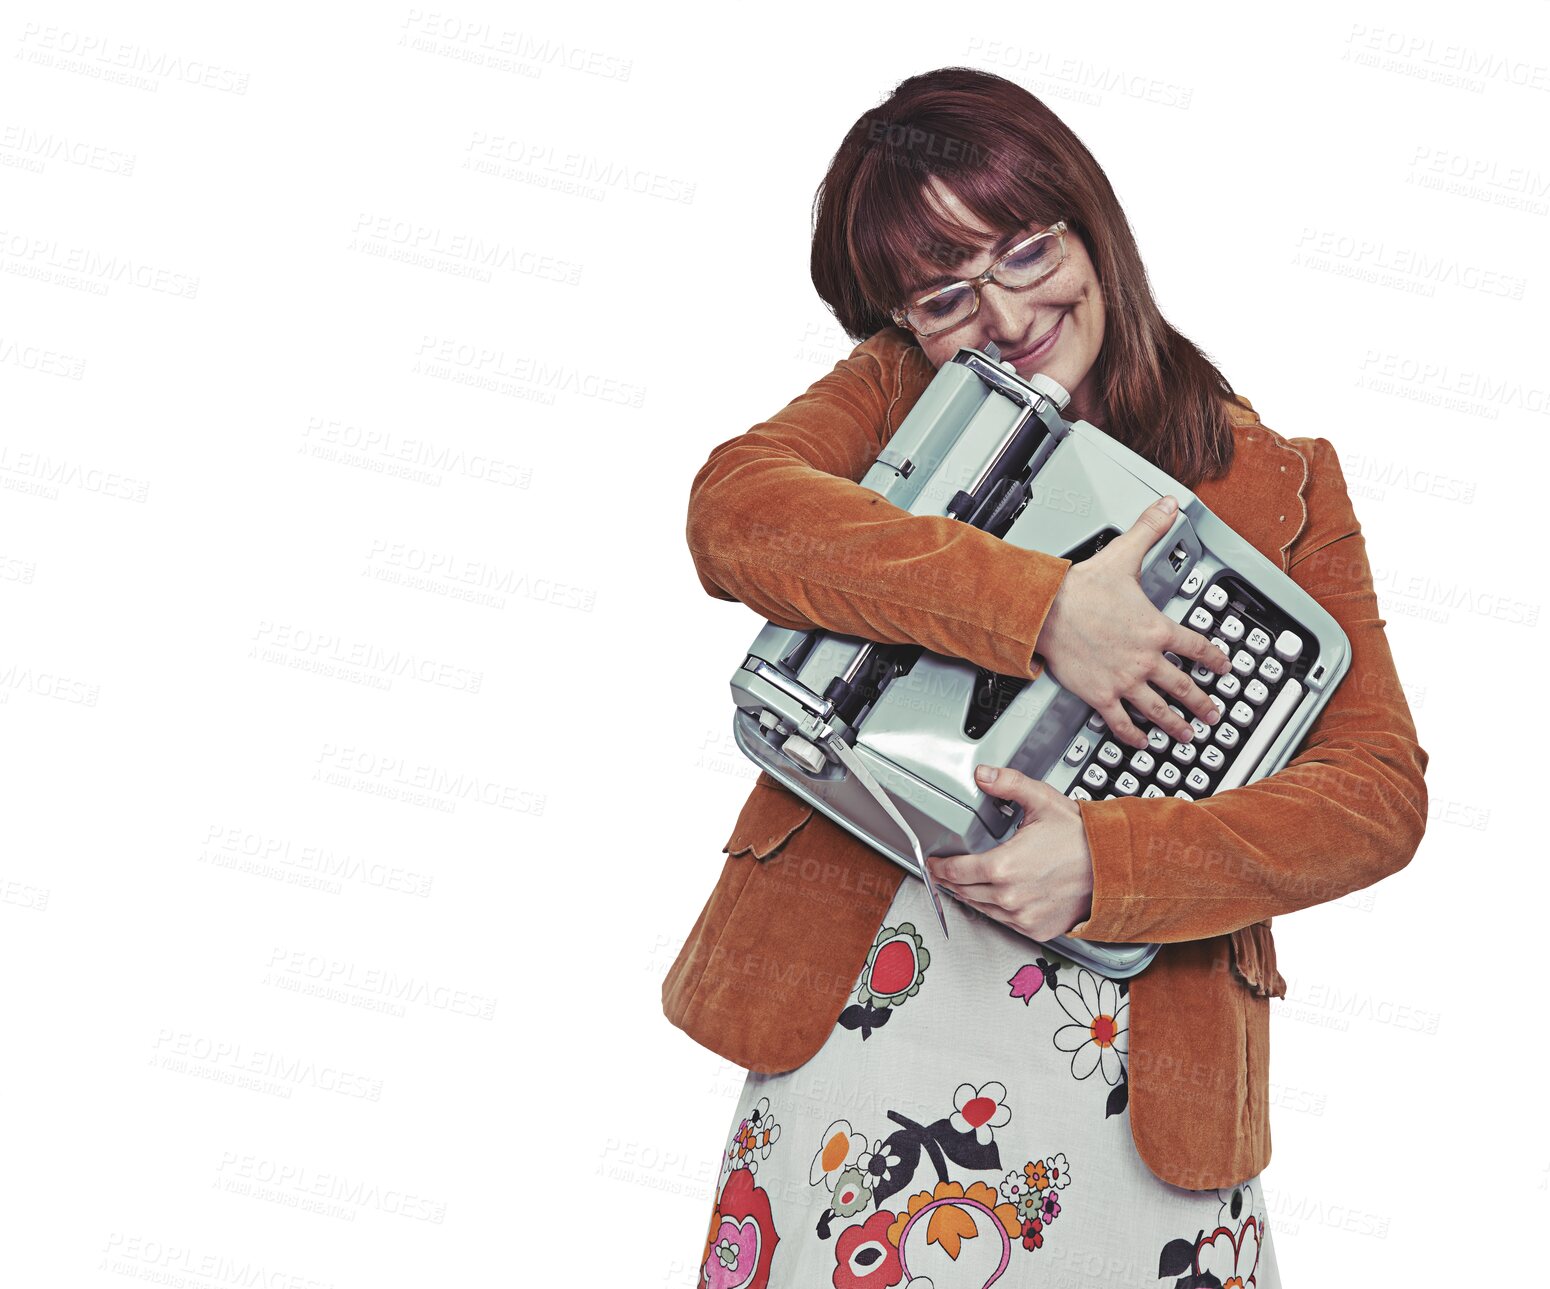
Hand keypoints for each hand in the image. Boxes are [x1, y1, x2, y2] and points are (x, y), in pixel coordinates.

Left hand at [927, 765, 1094, 943]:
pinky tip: (996, 897)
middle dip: (953, 881)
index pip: (956, 872)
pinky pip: (1004, 922)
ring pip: (983, 908)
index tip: (934, 864)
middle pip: (965, 892)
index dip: (940, 868)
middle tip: (946, 873)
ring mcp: (1023, 916)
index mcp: (1004, 867)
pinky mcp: (1036, 929)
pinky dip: (996, 910)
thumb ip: (1009, 784)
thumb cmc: (1082, 838)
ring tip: (967, 884)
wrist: (1115, 868)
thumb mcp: (1043, 801)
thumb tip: (983, 774)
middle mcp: (1010, 896)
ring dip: (972, 896)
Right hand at [1034, 494, 1230, 749]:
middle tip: (1214, 715)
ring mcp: (1124, 680)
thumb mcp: (1124, 555)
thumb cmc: (1080, 589)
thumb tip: (1168, 506)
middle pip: (1183, 687)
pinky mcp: (1100, 694)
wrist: (1045, 611)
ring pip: (1158, 709)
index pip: (1197, 647)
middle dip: (1203, 703)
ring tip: (1188, 736)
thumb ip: (1150, 529)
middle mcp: (1146, 659)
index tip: (1225, 668)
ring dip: (1176, 724)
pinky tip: (1141, 741)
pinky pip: (1121, 721)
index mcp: (1157, 629)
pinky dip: (1133, 735)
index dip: (1216, 659)